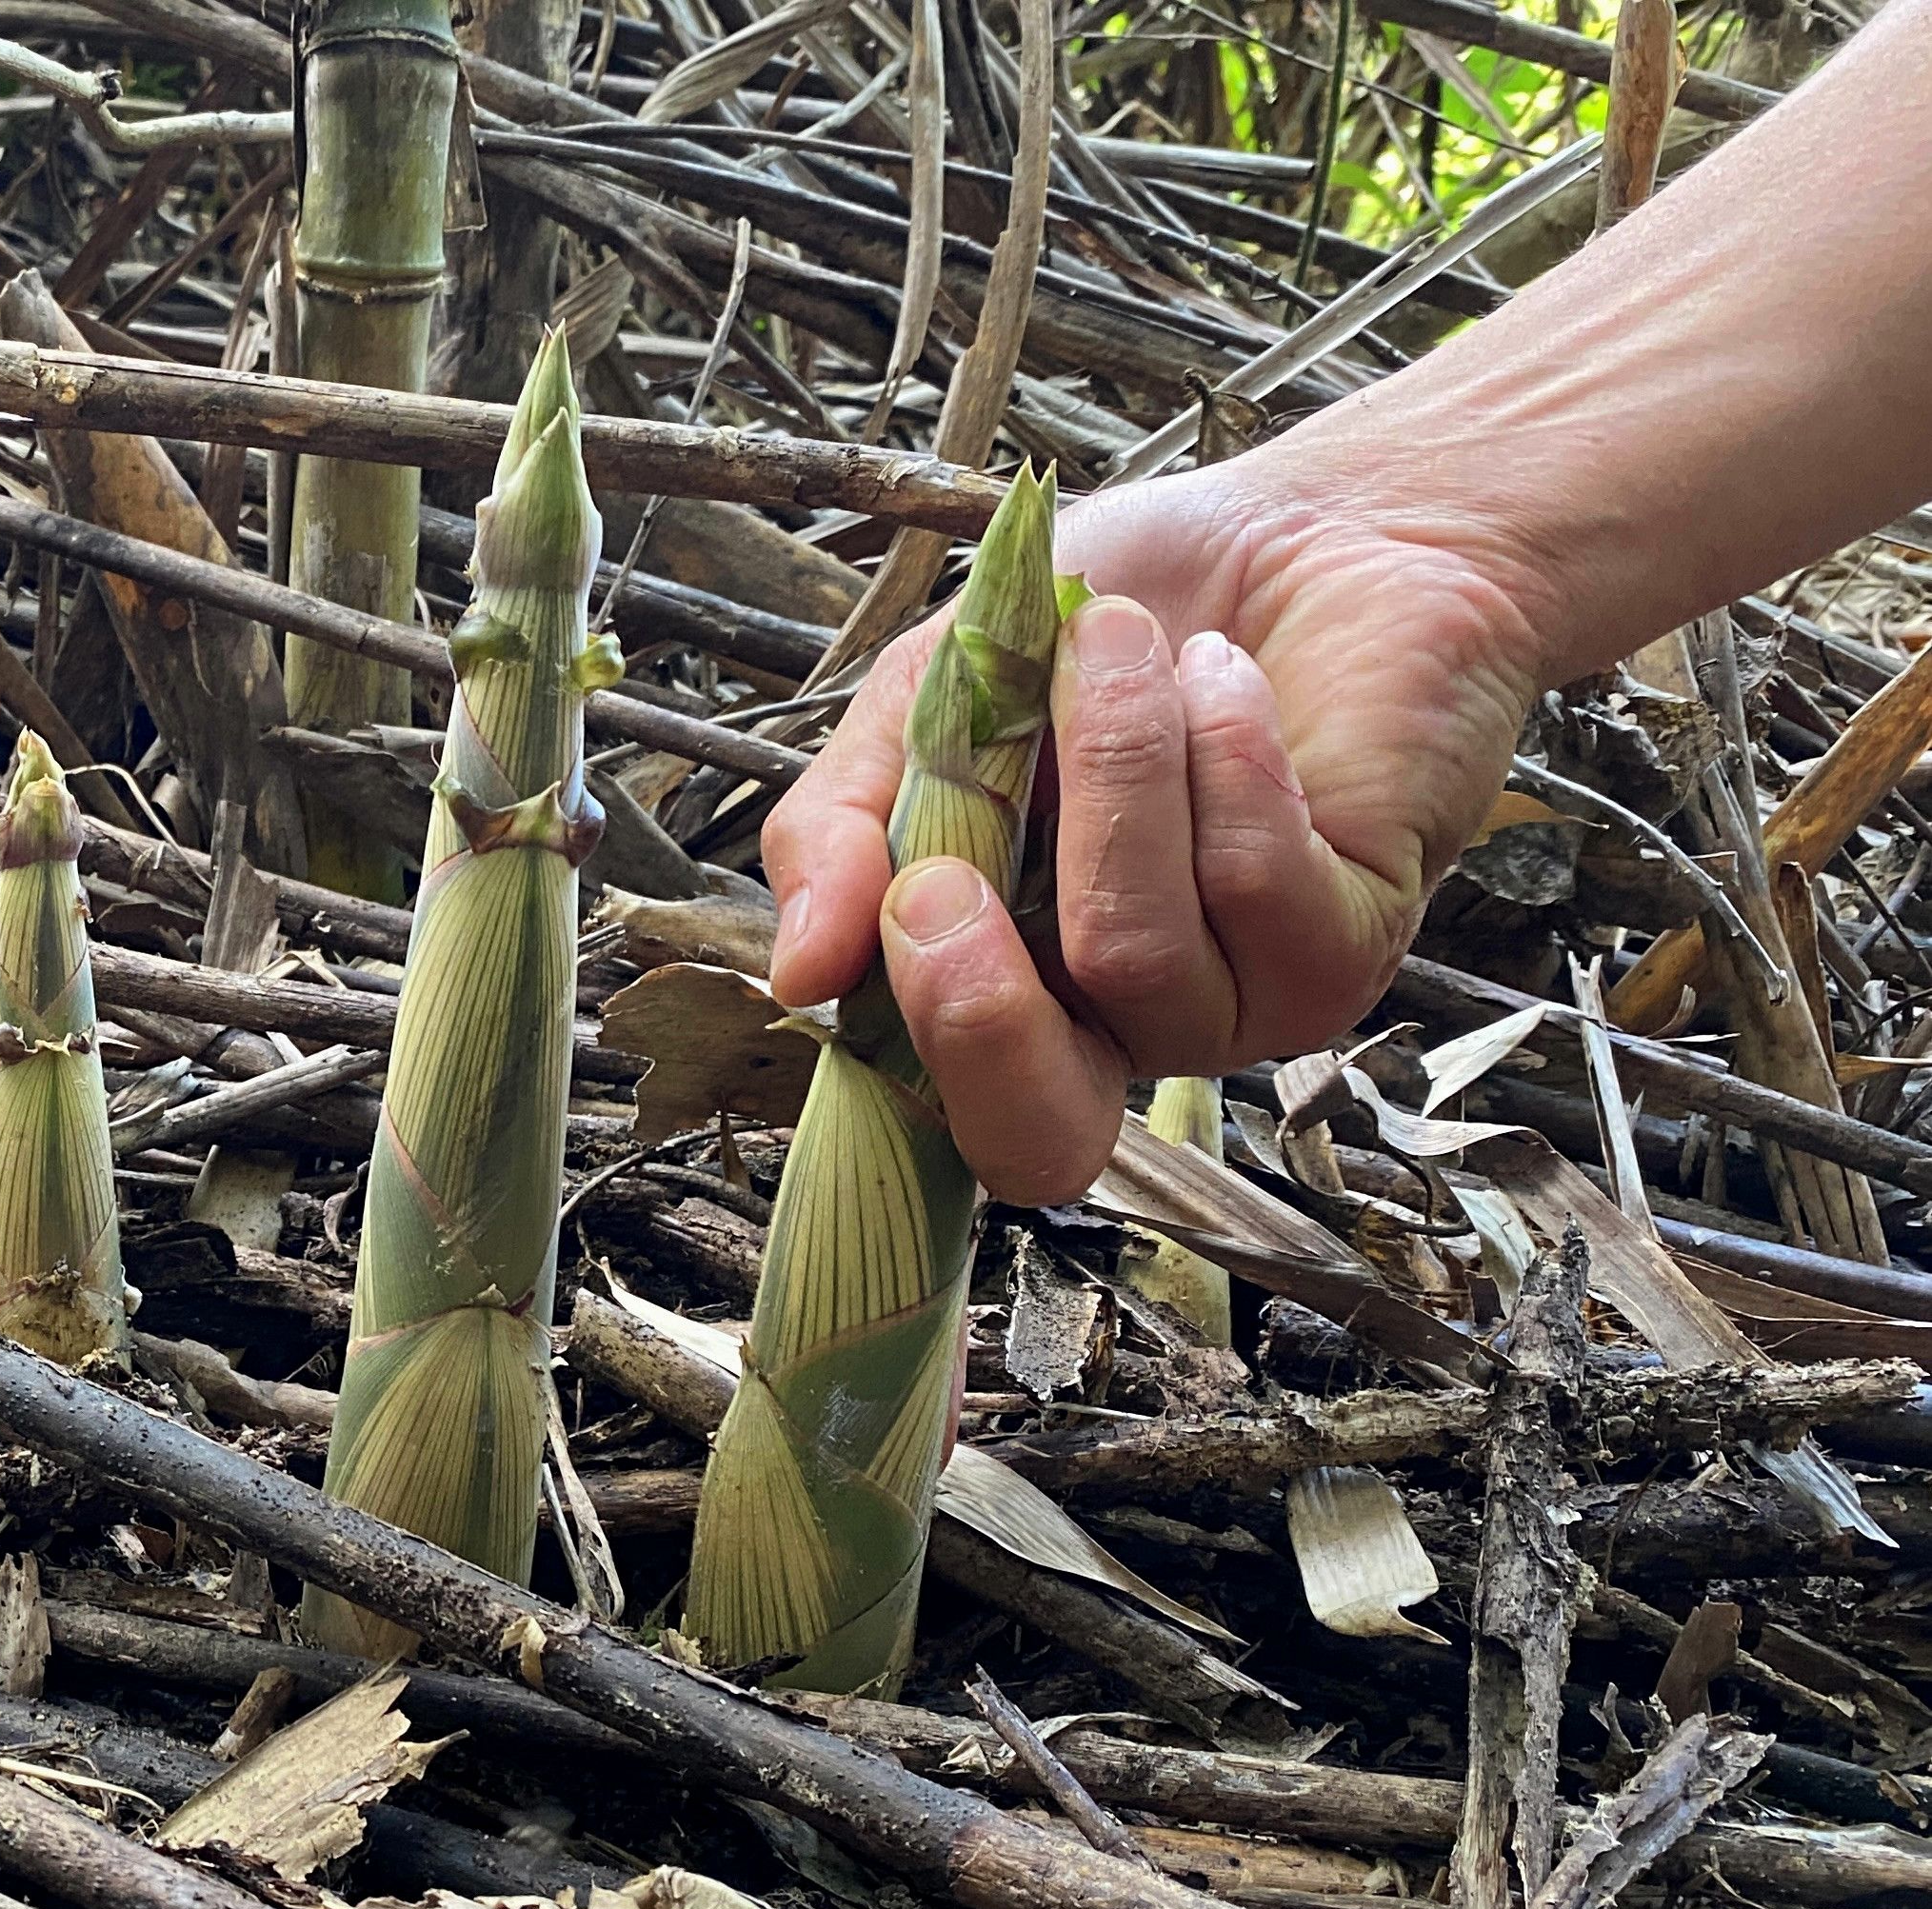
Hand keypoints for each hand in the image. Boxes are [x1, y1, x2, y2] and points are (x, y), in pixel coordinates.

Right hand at [761, 454, 1554, 1204]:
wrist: (1313, 529)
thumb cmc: (1114, 624)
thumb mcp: (920, 701)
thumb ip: (837, 828)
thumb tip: (800, 973)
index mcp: (1003, 985)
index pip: (945, 1111)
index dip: (915, 1037)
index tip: (905, 891)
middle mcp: (1117, 1027)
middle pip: (1041, 1139)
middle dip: (976, 1019)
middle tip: (942, 878)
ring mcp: (1238, 1006)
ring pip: (1129, 953)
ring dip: (1107, 766)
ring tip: (1115, 636)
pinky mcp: (1348, 950)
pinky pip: (1251, 885)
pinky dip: (1220, 750)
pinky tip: (1222, 674)